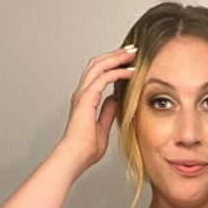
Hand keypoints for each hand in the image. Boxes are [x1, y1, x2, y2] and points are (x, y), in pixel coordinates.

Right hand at [56, 46, 137, 173]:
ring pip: (99, 65)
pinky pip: (104, 77)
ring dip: (117, 58)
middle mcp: (82, 93)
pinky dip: (118, 71)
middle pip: (98, 64)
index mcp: (84, 99)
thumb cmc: (85, 149)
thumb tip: (115, 100)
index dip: (112, 65)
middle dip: (115, 55)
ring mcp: (83, 94)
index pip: (98, 74)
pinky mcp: (87, 98)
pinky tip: (131, 71)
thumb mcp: (102, 128)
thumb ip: (108, 112)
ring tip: (132, 54)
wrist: (75, 157)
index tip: (127, 62)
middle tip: (132, 50)